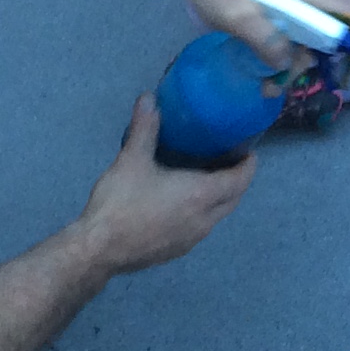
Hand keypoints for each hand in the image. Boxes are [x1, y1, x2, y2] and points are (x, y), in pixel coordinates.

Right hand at [71, 95, 255, 275]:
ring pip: (216, 216)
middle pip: (233, 200)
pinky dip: (202, 212)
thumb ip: (144, 128)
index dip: (248, 166)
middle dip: (237, 181)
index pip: (239, 181)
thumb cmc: (121, 202)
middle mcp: (203, 220)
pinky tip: (183, 203)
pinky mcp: (177, 251)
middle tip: (229, 161)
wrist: (99, 249)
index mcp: (200, 195)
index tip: (250, 153)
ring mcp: (192, 239)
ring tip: (208, 178)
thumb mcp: (131, 160)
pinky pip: (200, 228)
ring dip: (219, 198)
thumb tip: (149, 99)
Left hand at [150, 0, 349, 75]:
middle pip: (335, 27)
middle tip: (300, 87)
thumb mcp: (238, 15)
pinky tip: (267, 65)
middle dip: (323, 62)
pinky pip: (296, 26)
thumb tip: (284, 64)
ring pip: (312, 31)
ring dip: (298, 60)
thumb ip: (267, 42)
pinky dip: (287, 49)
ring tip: (271, 85)